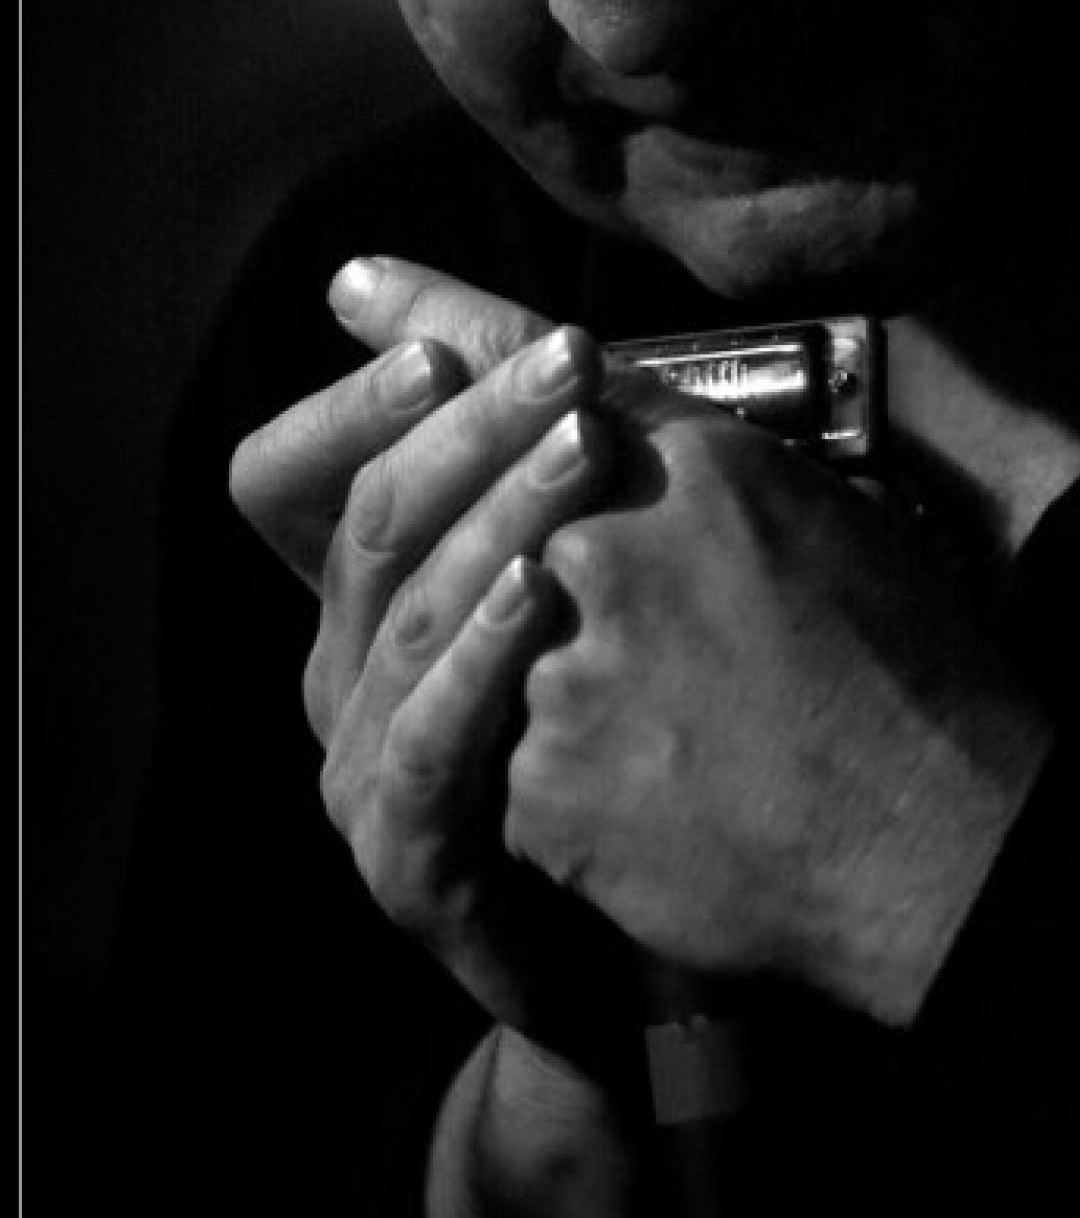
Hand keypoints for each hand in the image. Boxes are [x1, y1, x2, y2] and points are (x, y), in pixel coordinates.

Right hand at [229, 259, 641, 1055]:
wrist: (649, 935)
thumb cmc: (619, 727)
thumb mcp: (574, 559)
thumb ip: (507, 438)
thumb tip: (373, 282)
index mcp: (363, 596)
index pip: (293, 478)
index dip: (350, 405)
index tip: (444, 344)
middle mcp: (345, 672)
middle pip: (366, 522)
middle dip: (467, 427)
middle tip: (570, 358)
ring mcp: (367, 767)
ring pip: (406, 616)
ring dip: (498, 515)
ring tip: (585, 445)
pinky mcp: (411, 856)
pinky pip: (432, 743)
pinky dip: (482, 661)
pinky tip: (543, 595)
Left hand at [504, 389, 1053, 1025]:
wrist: (940, 840)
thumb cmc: (919, 684)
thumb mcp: (847, 522)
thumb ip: (725, 474)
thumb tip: (649, 440)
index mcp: (690, 472)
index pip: (581, 443)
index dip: (592, 494)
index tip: (604, 533)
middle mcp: (606, 555)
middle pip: (539, 561)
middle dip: (585, 612)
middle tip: (669, 668)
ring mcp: (563, 676)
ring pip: (526, 676)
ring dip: (583, 709)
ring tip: (684, 749)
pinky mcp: (543, 789)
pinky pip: (531, 784)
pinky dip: (584, 804)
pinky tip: (670, 813)